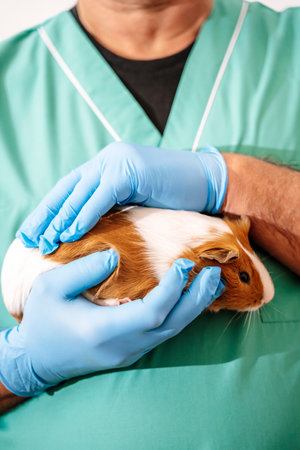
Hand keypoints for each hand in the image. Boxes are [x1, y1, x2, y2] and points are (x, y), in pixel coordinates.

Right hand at [0, 251, 223, 396]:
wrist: (37, 359)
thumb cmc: (41, 320)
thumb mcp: (49, 287)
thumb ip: (83, 269)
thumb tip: (116, 257)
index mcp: (102, 330)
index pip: (151, 311)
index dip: (173, 288)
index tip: (184, 263)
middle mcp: (122, 346)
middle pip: (171, 325)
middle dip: (196, 299)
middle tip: (215, 274)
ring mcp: (128, 353)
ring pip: (171, 332)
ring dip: (193, 308)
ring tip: (211, 284)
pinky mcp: (130, 352)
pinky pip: (163, 333)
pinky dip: (180, 315)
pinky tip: (190, 299)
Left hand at [16, 142, 226, 253]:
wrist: (207, 182)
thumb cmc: (175, 197)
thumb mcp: (136, 202)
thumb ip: (112, 208)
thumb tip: (89, 231)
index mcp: (106, 166)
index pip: (70, 189)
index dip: (50, 211)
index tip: (35, 232)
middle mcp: (108, 159)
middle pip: (68, 189)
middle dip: (46, 215)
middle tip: (28, 238)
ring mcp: (118, 161)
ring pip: (80, 192)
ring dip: (60, 219)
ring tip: (45, 241)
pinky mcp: (130, 169)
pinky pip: (102, 195)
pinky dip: (85, 215)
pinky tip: (70, 233)